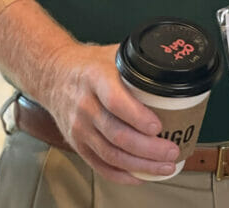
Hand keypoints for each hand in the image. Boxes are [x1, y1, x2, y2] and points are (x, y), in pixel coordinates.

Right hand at [39, 41, 180, 183]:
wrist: (54, 76)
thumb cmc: (90, 64)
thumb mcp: (114, 53)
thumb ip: (141, 60)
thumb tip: (174, 63)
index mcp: (96, 78)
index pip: (115, 101)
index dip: (138, 117)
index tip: (158, 126)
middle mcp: (85, 105)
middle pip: (116, 134)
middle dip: (147, 148)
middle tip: (171, 151)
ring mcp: (79, 128)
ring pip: (110, 154)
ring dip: (139, 165)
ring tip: (164, 166)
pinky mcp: (77, 144)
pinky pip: (100, 165)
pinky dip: (121, 174)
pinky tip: (140, 176)